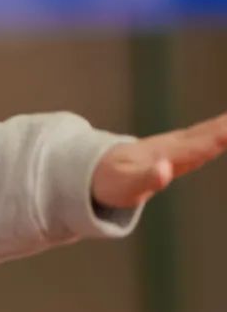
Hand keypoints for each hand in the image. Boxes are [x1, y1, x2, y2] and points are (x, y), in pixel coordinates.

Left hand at [91, 110, 226, 208]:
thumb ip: (146, 177)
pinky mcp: (175, 151)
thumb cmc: (112, 180)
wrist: (98, 170)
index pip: (193, 147)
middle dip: (224, 130)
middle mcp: (171, 147)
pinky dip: (217, 134)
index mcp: (163, 154)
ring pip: (203, 134)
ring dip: (223, 128)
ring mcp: (174, 147)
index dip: (213, 141)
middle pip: (203, 136)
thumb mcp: (126, 183)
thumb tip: (165, 169)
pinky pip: (200, 139)